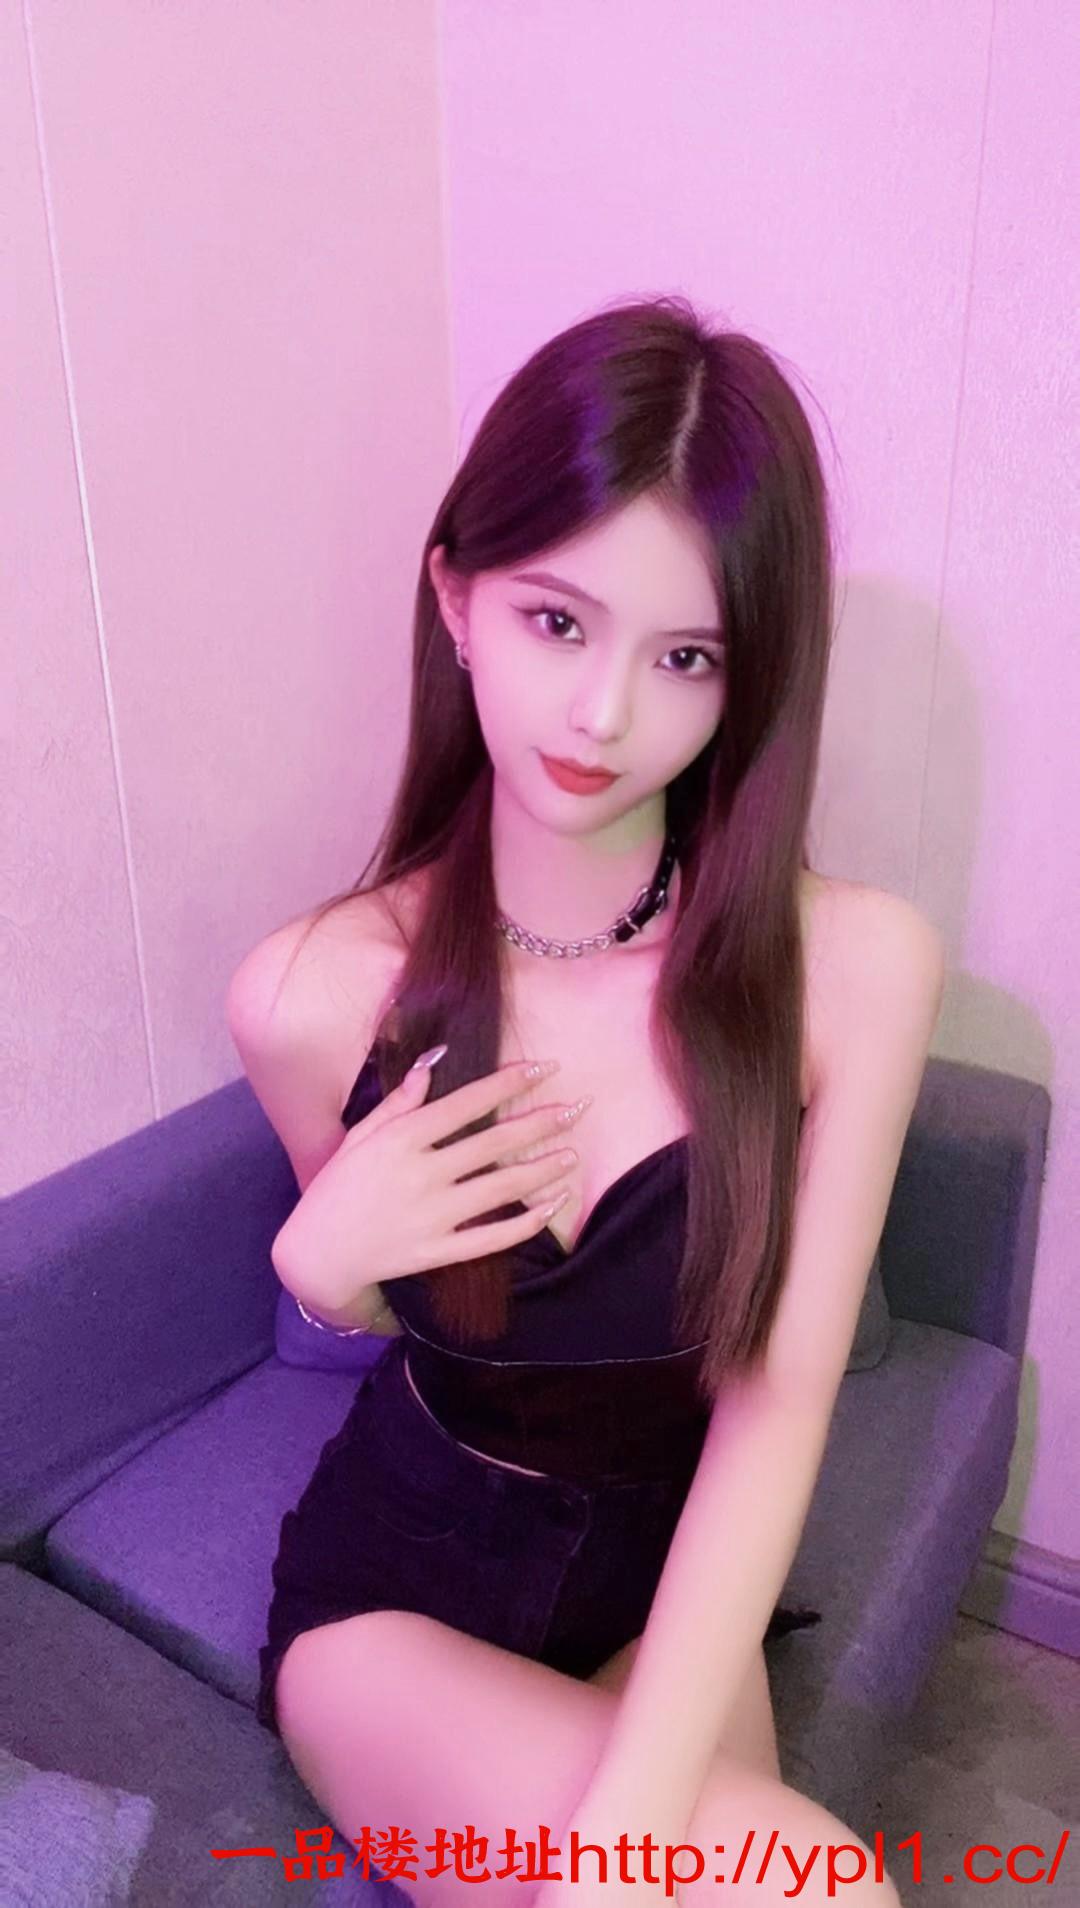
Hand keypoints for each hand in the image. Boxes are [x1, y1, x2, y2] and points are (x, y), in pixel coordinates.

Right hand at [273, 1050, 592, 1306]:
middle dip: (539, 1123)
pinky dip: (524, 1223)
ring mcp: (430, 1215)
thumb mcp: (361, 1136)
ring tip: (573, 1154)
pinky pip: (490, 1238)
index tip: (544, 1067)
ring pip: (499, 1189)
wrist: (316, 1254)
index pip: (464, 1104)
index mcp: (400, 1139)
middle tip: (577, 1108)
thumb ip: (399, 1100)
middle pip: (491, 1143)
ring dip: (541, 1170)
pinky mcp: (436, 1252)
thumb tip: (433, 1059)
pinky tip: (551, 1205)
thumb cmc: (338, 1188)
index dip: (507, 1083)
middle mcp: (419, 1174)